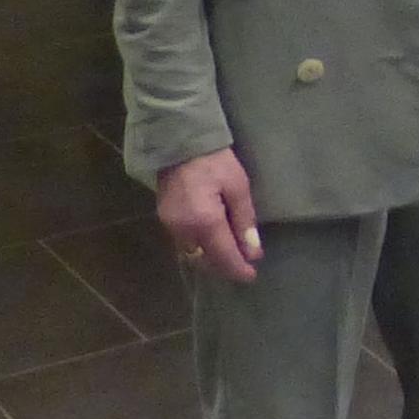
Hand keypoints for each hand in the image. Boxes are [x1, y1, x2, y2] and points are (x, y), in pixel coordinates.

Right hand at [157, 148, 262, 281]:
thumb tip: (253, 251)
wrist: (179, 142)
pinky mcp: (164, 218)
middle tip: (243, 265)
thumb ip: (244, 221)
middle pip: (205, 260)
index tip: (251, 276)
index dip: (238, 269)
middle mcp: (184, 230)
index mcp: (204, 222)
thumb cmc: (215, 161)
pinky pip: (184, 243)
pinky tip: (212, 242)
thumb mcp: (238, 187)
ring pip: (192, 254)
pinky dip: (200, 247)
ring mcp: (170, 226)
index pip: (224, 256)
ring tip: (230, 255)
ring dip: (211, 259)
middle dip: (224, 266)